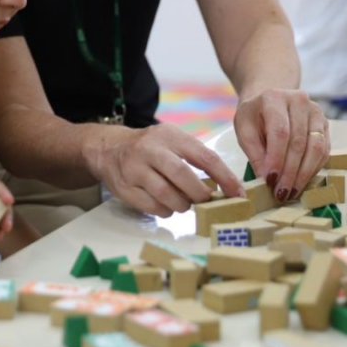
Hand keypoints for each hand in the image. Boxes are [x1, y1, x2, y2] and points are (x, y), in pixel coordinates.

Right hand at [89, 124, 243, 216]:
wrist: (108, 148)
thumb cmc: (150, 147)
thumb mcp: (171, 140)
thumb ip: (195, 157)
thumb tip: (225, 186)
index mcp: (169, 135)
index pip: (204, 156)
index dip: (224, 177)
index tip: (238, 193)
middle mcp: (150, 149)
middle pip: (182, 175)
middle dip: (200, 194)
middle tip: (207, 201)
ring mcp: (134, 168)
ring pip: (166, 194)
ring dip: (182, 205)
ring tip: (185, 203)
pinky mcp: (124, 187)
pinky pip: (152, 206)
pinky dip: (165, 210)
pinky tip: (166, 205)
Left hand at [234, 88, 329, 202]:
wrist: (268, 100)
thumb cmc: (254, 117)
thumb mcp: (244, 131)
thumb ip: (254, 154)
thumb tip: (266, 180)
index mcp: (274, 98)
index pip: (280, 132)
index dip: (276, 159)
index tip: (271, 181)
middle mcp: (299, 101)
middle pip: (299, 142)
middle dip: (290, 172)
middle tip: (282, 193)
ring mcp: (315, 111)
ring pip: (316, 148)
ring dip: (304, 174)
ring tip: (292, 191)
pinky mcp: (325, 124)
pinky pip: (324, 150)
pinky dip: (313, 169)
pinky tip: (302, 181)